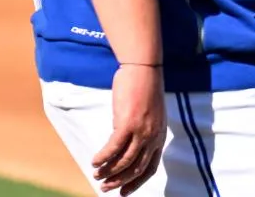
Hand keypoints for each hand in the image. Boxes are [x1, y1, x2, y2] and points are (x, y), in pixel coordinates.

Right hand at [93, 64, 165, 194]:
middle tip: (104, 187)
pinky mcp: (128, 123)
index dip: (136, 182)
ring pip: (124, 161)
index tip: (123, 192)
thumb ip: (141, 131)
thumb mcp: (148, 115)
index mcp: (159, 135)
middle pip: (136, 168)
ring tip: (97, 174)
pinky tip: (94, 161)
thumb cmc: (143, 89)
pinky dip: (102, 158)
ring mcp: (141, 131)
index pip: (151, 167)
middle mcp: (153, 136)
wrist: (143, 69)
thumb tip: (124, 146)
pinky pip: (113, 148)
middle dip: (119, 181)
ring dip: (109, 171)